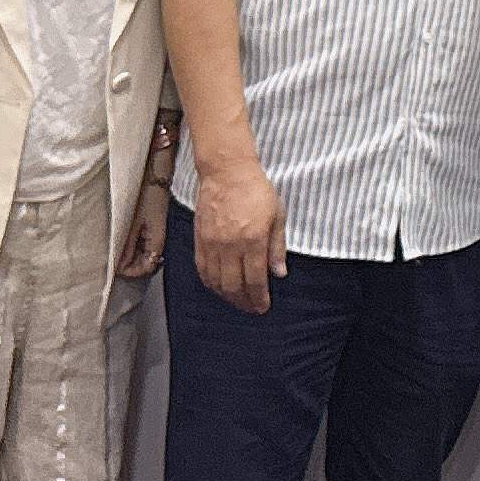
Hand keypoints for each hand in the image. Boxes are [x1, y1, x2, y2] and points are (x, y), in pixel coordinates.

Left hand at [119, 180, 169, 280]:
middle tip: (112, 256)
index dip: (128, 271)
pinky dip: (130, 246)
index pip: (145, 270)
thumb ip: (126, 247)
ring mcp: (155, 236)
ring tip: (115, 246)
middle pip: (143, 265)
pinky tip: (122, 238)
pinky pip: (141, 246)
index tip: (113, 265)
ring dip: (128, 255)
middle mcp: (158, 243)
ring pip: (141, 256)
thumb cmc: (144, 196)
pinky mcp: (151, 229)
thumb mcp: (131, 224)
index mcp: (156, 244)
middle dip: (127, 264)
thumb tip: (119, 267)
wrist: (154, 177)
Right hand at [192, 156, 289, 313]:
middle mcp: (231, 245)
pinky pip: (203, 270)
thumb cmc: (255, 190)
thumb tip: (279, 273)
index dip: (259, 298)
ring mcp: (212, 243)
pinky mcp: (200, 239)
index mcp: (253, 240)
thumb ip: (277, 247)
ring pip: (217, 281)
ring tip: (237, 301)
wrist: (226, 172)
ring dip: (227, 296)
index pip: (255, 280)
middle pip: (234, 286)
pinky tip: (219, 288)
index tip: (263, 307)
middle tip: (251, 308)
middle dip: (244, 302)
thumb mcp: (277, 216)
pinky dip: (211, 283)